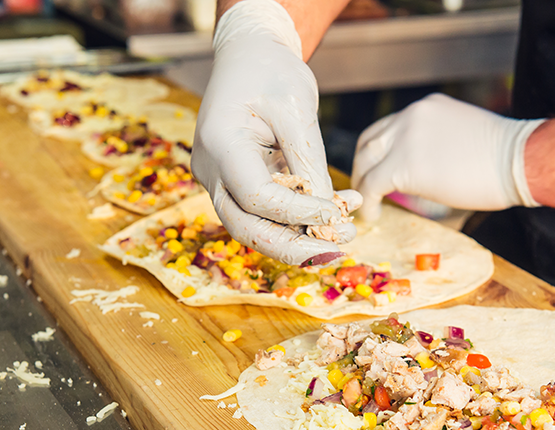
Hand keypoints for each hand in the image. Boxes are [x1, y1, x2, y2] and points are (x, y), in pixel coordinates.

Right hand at [191, 0, 360, 265]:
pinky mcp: (233, 183)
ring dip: (298, 238)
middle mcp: (210, 168)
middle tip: (339, 249)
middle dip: (294, 246)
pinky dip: (295, 219)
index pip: (257, 197)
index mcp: (220, 143)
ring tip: (344, 234)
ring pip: (253, 227)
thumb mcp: (298, 109)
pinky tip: (332, 214)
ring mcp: (218, 179)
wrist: (249, 54)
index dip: (298, 213)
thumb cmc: (271, 70)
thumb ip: (309, 162)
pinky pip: (261, 213)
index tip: (337, 214)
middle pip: (247, 227)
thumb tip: (329, 214)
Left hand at [352, 93, 544, 220]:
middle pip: (369, 141)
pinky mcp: (402, 166)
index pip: (389, 127)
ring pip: (365, 161)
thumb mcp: (463, 137)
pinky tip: (374, 215)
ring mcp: (404, 139)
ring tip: (368, 205)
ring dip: (362, 184)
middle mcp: (410, 116)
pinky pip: (372, 185)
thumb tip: (425, 170)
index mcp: (426, 108)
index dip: (379, 151)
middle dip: (363, 166)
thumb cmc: (505, 158)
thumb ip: (437, 144)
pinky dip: (368, 202)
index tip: (379, 169)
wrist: (518, 161)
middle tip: (365, 189)